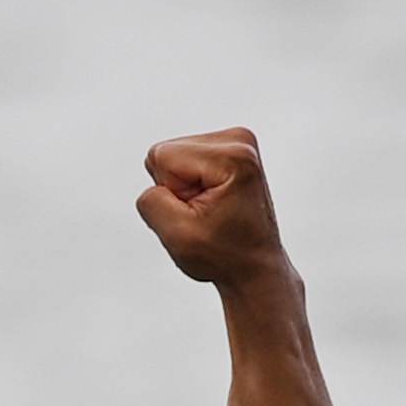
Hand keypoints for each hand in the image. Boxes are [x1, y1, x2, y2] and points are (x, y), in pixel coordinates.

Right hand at [137, 127, 292, 290]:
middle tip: (202, 212)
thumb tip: (152, 183)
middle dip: (176, 188)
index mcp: (231, 156)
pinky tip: (213, 202)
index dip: (168, 191)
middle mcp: (238, 140)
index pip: (161, 156)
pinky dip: (193, 185)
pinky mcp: (231, 150)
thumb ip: (151, 201)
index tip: (195, 211)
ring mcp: (238, 143)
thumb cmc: (226, 254)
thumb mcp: (178, 235)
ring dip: (185, 188)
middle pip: (168, 152)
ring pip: (175, 157)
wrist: (253, 264)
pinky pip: (186, 161)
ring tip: (209, 209)